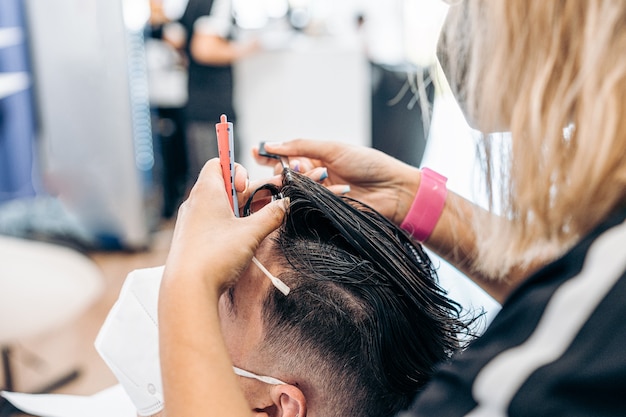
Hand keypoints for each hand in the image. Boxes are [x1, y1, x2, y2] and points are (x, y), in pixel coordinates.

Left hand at [163, 159, 287, 294]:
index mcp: (207, 191)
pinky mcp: (192, 240)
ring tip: (261, 220)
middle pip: (225, 186)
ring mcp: (192, 222)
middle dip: (249, 193)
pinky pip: (213, 223)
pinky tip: (244, 237)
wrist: (187, 289)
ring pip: (220, 206)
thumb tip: (284, 205)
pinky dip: (230, 224)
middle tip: (270, 202)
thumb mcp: (251, 233)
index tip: (249, 186)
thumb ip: (271, 215)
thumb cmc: (215, 256)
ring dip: (242, 210)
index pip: (219, 163)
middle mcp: (196, 203)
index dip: (238, 169)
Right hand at [254, 139, 421, 224]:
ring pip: (292, 190)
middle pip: (283, 175)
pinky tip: (320, 192)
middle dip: (283, 170)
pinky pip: (305, 205)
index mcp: (315, 158)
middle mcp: (313, 177)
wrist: (392, 190)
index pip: (284, 157)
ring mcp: (316, 195)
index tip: (255, 152)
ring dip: (299, 182)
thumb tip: (271, 144)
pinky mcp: (321, 212)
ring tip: (318, 177)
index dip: (268, 156)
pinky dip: (310, 197)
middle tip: (292, 168)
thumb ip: (301, 146)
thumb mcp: (333, 148)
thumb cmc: (367, 164)